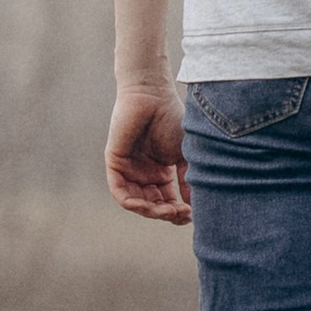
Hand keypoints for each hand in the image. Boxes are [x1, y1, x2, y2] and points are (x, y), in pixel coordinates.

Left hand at [107, 82, 189, 223]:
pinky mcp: (115, 164)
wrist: (153, 96)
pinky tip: (147, 206)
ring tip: (168, 211)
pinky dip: (132, 203)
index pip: (167, 201)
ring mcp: (128, 170)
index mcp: (160, 172)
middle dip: (167, 213)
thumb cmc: (172, 119)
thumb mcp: (185, 154)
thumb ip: (187, 179)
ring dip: (152, 211)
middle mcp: (143, 174)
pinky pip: (120, 192)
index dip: (178, 212)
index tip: (191, 215)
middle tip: (181, 214)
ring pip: (136, 202)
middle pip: (153, 205)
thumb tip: (194, 205)